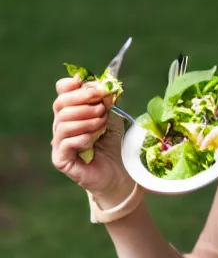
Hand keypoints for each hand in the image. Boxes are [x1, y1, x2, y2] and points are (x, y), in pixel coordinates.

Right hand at [51, 76, 133, 207]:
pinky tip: (94, 139)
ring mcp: (59, 143)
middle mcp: (61, 125)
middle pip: (61, 104)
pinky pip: (65, 143)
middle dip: (84, 101)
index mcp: (72, 112)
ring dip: (87, 120)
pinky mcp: (61, 160)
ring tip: (102, 124)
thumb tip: (104, 84)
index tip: (88, 84)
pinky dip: (82, 137)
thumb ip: (106, 101)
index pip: (62, 92)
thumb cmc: (113, 144)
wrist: (119, 173)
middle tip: (103, 107)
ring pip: (63, 123)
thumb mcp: (112, 117)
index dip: (72, 85)